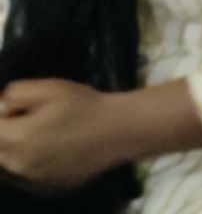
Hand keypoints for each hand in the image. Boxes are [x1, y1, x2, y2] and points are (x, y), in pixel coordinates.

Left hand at [0, 79, 122, 188]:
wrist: (116, 131)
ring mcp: (32, 181)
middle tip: (23, 119)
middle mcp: (21, 165)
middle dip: (4, 134)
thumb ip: (17, 93)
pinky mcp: (45, 189)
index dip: (1, 115)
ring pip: (6, 169)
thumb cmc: (85, 105)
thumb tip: (2, 105)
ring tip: (36, 134)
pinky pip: (23, 178)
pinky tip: (46, 149)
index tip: (14, 108)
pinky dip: (25, 164)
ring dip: (10, 151)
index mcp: (20, 138)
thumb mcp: (52, 87)